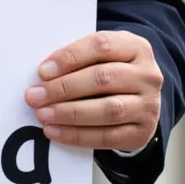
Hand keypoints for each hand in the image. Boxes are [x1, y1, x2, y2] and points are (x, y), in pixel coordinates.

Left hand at [24, 31, 162, 152]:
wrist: (139, 94)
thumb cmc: (110, 67)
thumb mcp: (101, 53)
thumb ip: (78, 56)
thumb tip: (43, 73)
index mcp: (135, 47)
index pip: (101, 46)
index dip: (70, 57)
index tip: (43, 71)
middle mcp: (147, 75)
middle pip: (102, 79)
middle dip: (64, 88)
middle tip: (35, 96)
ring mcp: (149, 106)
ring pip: (108, 110)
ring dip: (70, 113)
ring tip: (43, 114)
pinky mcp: (142, 132)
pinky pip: (108, 137)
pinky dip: (78, 135)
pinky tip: (55, 131)